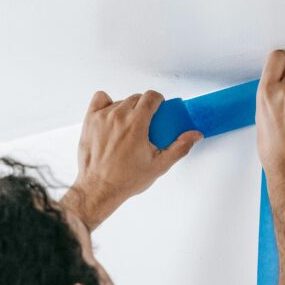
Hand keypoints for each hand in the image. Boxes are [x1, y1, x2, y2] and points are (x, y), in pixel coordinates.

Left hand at [65, 89, 202, 229]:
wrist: (99, 188)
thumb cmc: (125, 180)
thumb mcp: (159, 165)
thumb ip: (179, 147)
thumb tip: (194, 135)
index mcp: (136, 123)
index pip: (151, 96)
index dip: (158, 101)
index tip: (159, 110)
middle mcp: (118, 116)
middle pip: (136, 98)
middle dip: (144, 108)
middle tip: (145, 125)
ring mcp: (102, 116)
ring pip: (120, 101)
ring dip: (127, 109)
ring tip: (128, 128)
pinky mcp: (90, 120)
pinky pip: (100, 99)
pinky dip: (107, 104)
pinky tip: (111, 117)